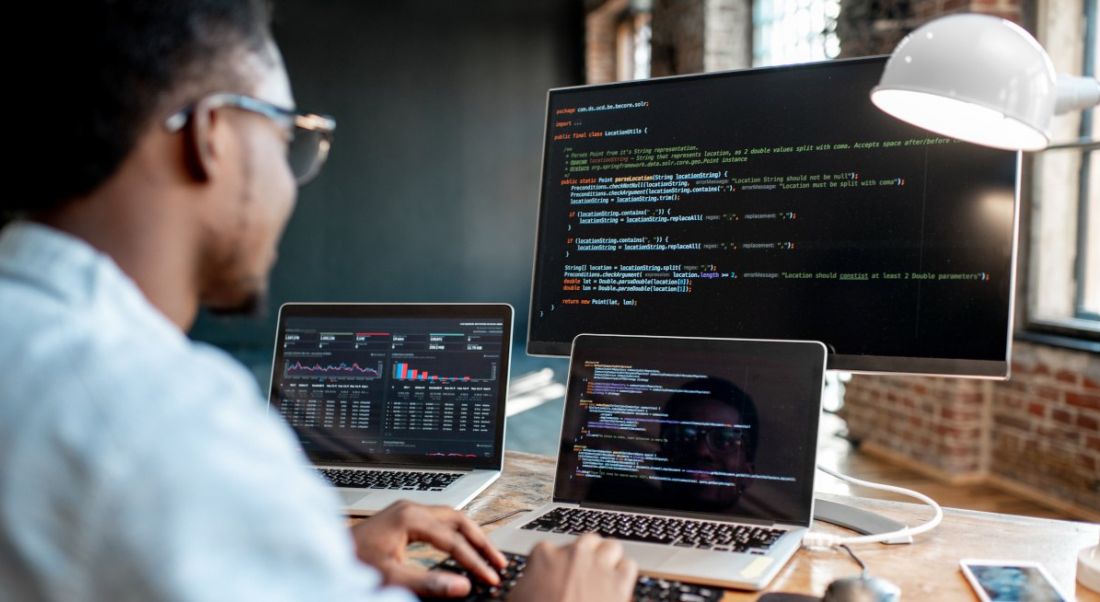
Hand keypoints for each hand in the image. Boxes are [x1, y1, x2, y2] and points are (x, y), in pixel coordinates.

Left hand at [351, 501, 506, 597]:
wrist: (325, 554)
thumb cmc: (352, 562)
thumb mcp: (392, 577)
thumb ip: (428, 582)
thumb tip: (462, 587)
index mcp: (410, 518)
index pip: (454, 540)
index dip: (475, 561)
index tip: (490, 578)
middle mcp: (411, 508)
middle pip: (459, 520)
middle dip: (481, 542)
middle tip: (498, 562)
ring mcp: (406, 511)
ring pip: (450, 518)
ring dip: (470, 536)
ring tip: (487, 555)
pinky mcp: (402, 518)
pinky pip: (438, 521)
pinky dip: (455, 534)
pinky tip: (461, 547)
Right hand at [509, 534, 637, 601]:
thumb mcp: (516, 599)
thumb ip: (525, 585)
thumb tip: (530, 586)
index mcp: (544, 555)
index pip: (551, 548)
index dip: (555, 564)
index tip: (556, 576)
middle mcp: (573, 555)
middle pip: (587, 541)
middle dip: (587, 555)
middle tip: (583, 572)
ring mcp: (598, 566)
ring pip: (612, 547)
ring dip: (609, 559)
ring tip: (604, 575)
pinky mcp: (619, 583)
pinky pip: (628, 566)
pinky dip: (624, 575)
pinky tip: (617, 586)